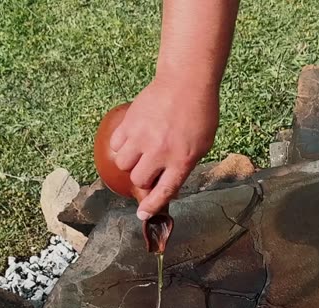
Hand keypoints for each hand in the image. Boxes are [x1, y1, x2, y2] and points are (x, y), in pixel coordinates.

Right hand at [110, 77, 218, 219]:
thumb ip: (185, 166)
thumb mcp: (202, 145)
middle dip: (142, 180)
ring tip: (140, 154)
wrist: (186, 82)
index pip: (163, 192)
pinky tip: (132, 140)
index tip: (142, 215)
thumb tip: (169, 186)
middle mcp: (160, 152)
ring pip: (124, 164)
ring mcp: (142, 137)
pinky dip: (122, 147)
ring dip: (131, 164)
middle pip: (139, 180)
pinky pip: (116, 145)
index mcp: (182, 161)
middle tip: (148, 172)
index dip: (151, 207)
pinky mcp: (130, 123)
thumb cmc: (200, 113)